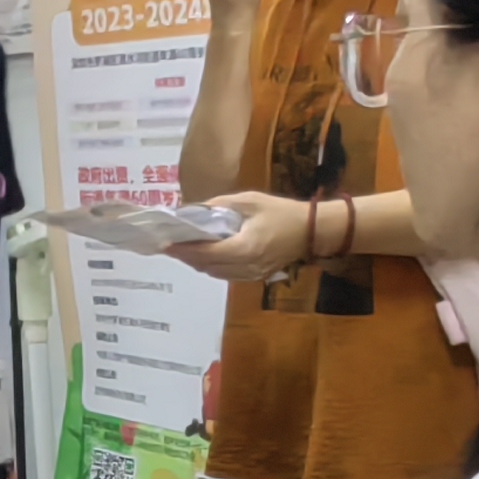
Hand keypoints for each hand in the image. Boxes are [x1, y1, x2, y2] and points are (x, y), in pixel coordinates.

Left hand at [164, 192, 315, 280]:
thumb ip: (220, 205)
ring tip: (182, 252)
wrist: (311, 231)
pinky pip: (227, 276)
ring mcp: (252, 275)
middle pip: (207, 267)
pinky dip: (212, 267)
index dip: (185, 250)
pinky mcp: (256, 277)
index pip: (207, 253)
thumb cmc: (281, 212)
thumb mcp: (249, 201)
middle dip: (187, 257)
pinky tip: (204, 257)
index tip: (167, 243)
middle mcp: (246, 266)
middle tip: (170, 247)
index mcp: (245, 248)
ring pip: (216, 274)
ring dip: (198, 264)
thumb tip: (195, 210)